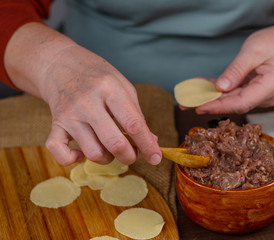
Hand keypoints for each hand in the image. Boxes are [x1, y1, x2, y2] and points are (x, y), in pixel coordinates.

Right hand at [5, 23, 161, 165]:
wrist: (59, 63)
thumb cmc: (97, 76)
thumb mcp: (122, 86)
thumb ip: (136, 114)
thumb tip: (152, 141)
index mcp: (110, 89)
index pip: (133, 123)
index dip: (147, 144)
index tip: (156, 157)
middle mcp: (88, 102)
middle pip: (114, 143)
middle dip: (129, 156)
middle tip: (132, 154)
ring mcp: (69, 114)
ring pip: (92, 153)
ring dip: (107, 158)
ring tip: (110, 149)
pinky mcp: (55, 124)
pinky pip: (60, 153)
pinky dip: (73, 160)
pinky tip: (82, 152)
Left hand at [196, 15, 273, 114]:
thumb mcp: (254, 51)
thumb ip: (237, 70)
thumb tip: (220, 88)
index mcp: (271, 87)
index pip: (242, 102)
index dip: (220, 106)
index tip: (200, 106)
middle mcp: (265, 97)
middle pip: (234, 104)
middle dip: (209, 104)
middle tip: (186, 105)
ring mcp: (258, 96)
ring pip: (230, 100)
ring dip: (209, 99)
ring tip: (188, 99)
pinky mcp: (251, 93)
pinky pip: (232, 93)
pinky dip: (216, 92)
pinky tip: (200, 90)